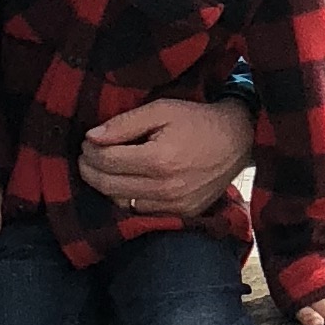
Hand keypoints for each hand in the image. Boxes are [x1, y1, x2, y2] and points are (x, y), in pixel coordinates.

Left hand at [79, 94, 252, 211]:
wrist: (237, 140)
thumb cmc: (197, 120)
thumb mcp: (161, 110)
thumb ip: (124, 124)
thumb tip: (91, 137)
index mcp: (159, 160)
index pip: (107, 161)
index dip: (90, 151)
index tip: (88, 141)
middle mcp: (166, 188)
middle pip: (109, 186)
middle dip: (90, 170)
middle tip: (88, 156)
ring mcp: (175, 206)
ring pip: (121, 203)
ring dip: (107, 187)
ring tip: (107, 168)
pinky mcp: (182, 214)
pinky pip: (142, 212)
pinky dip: (129, 198)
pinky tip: (128, 182)